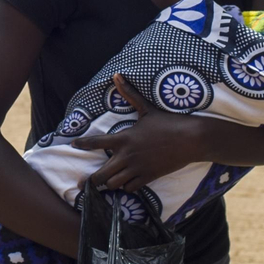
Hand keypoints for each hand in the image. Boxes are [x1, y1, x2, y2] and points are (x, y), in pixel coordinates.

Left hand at [70, 73, 211, 190]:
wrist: (190, 139)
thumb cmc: (168, 122)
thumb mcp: (147, 108)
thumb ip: (129, 94)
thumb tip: (117, 75)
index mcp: (123, 138)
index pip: (95, 142)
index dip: (82, 144)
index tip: (73, 145)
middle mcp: (127, 156)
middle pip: (100, 176)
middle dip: (90, 181)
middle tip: (83, 184)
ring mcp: (137, 169)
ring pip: (114, 184)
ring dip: (109, 184)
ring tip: (106, 183)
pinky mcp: (148, 177)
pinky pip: (130, 189)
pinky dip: (126, 188)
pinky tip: (125, 183)